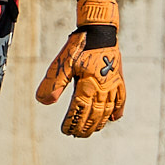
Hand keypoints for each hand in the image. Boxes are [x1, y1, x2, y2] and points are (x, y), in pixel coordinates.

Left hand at [36, 0, 124, 136]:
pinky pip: (121, 99)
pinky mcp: (119, 79)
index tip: (65, 130)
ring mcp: (112, 85)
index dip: (72, 123)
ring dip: (99, 123)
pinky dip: (117, 110)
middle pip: (94, 115)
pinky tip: (114, 119)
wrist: (99, 30)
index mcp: (87, 86)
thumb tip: (43, 102)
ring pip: (107, 110)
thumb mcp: (63, 64)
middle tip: (77, 134)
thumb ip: (54, 84)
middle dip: (85, 127)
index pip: (79, 111)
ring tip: (92, 130)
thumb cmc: (78, 46)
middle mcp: (102, 88)